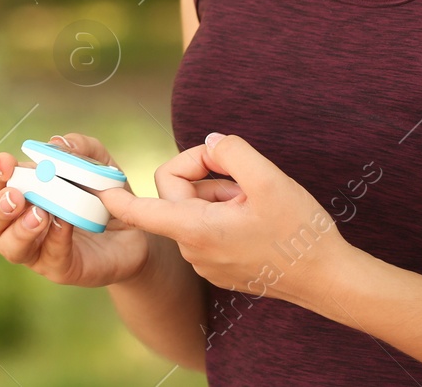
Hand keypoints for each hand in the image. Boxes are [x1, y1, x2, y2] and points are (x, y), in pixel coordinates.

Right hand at [0, 133, 202, 288]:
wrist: (139, 233)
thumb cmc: (108, 196)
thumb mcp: (100, 164)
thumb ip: (81, 147)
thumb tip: (57, 142)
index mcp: (26, 192)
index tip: (7, 161)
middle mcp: (22, 223)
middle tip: (17, 196)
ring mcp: (38, 249)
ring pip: (10, 247)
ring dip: (20, 229)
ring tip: (41, 214)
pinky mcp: (60, 269)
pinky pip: (49, 257)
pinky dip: (54, 238)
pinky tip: (65, 223)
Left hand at [97, 132, 352, 306]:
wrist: (330, 279)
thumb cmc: (300, 232)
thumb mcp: (268, 179)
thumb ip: (230, 150)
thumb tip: (210, 142)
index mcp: (195, 229)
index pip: (139, 210)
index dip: (113, 196)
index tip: (91, 186)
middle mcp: (193, 250)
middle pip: (176, 192)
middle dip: (205, 174)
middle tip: (243, 176)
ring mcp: (206, 262)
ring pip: (196, 208)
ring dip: (220, 194)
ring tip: (257, 201)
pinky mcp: (221, 267)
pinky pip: (209, 227)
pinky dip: (227, 213)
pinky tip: (258, 217)